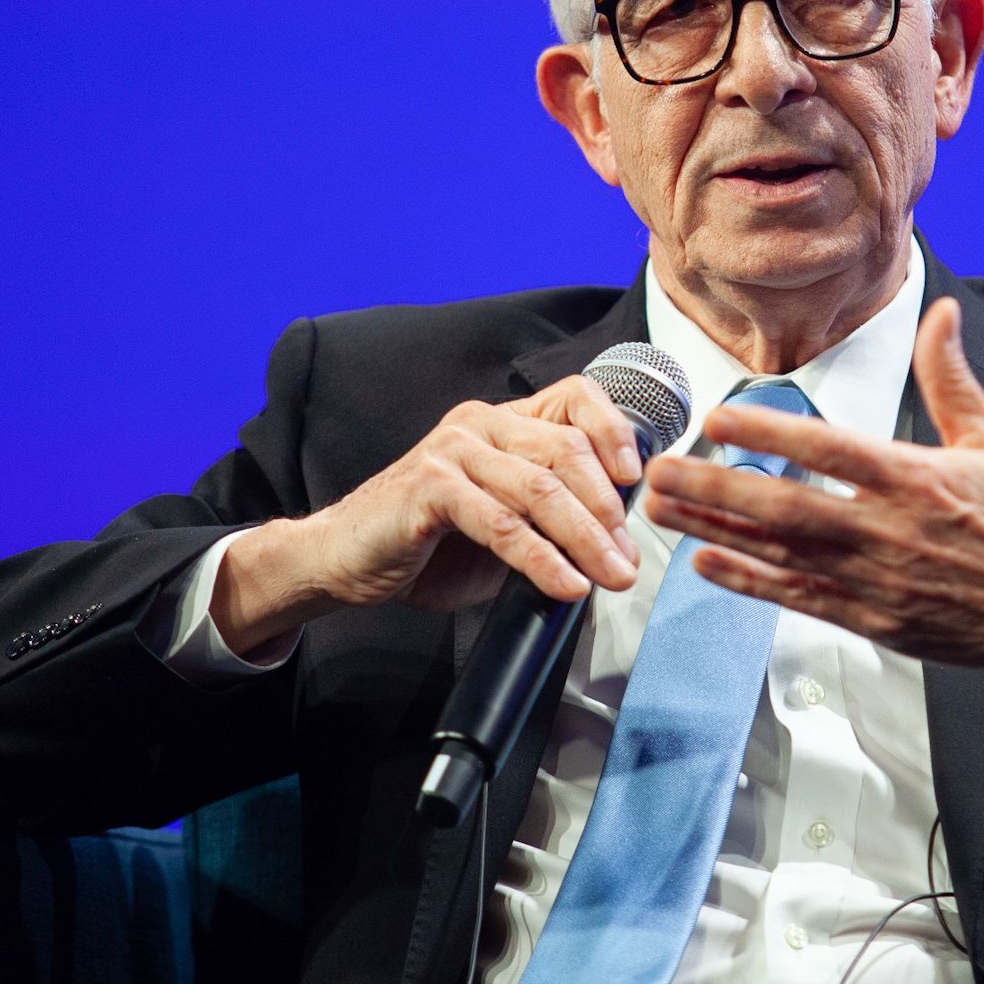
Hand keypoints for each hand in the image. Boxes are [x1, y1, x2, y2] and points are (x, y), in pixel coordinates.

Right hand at [213, 377, 644, 655]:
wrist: (344, 561)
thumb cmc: (427, 544)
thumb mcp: (503, 522)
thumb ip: (550, 516)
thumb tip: (617, 541)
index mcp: (503, 421)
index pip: (575, 398)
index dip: (615, 432)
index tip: (639, 479)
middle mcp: (480, 424)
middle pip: (567, 452)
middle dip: (608, 512)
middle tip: (628, 560)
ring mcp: (453, 451)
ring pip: (540, 489)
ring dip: (585, 540)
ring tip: (610, 578)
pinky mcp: (430, 488)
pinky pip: (502, 524)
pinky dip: (541, 559)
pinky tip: (565, 586)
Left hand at [642, 297, 983, 687]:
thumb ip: (951, 377)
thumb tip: (941, 313)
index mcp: (916, 479)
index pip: (827, 451)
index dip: (768, 434)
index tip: (716, 417)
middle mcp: (889, 530)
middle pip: (786, 507)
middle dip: (715, 488)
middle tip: (659, 471)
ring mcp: (878, 580)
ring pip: (781, 554)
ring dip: (716, 531)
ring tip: (664, 511)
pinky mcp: (877, 619)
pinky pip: (800, 600)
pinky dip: (751, 583)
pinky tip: (708, 565)